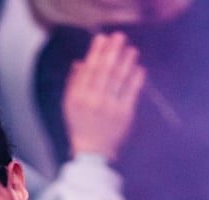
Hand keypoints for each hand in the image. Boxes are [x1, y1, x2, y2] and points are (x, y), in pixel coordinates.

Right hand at [63, 32, 145, 161]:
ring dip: (127, 61)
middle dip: (113, 51)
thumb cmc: (80, 126)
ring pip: (120, 78)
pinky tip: (138, 68)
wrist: (93, 153)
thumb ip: (74, 84)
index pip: (89, 69)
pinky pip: (132, 91)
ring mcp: (110, 108)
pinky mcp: (124, 114)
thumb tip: (81, 63)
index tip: (102, 38)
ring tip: (131, 50)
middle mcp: (94, 101)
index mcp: (79, 97)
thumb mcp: (70, 106)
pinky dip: (136, 78)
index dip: (96, 52)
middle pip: (106, 70)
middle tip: (119, 37)